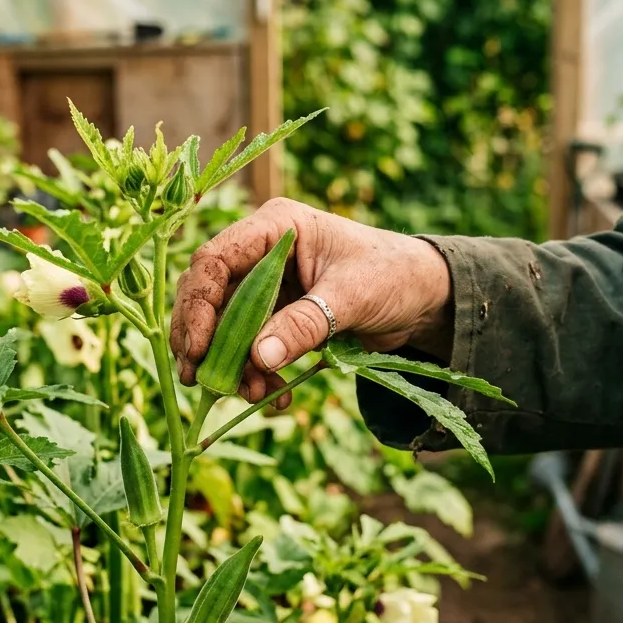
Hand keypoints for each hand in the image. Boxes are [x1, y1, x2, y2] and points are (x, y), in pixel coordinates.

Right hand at [171, 197, 453, 406]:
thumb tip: (258, 357)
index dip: (198, 304)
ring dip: (232, 364)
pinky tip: (273, 394)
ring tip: (250, 393)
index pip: (214, 260)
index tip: (198, 348)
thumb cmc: (394, 275)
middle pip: (209, 295)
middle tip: (199, 381)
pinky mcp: (277, 315)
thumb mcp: (351, 297)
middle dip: (204, 341)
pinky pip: (251, 346)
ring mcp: (267, 286)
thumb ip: (305, 324)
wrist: (424, 298)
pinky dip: (256, 372)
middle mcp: (262, 253)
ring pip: (226, 327)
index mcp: (276, 227)